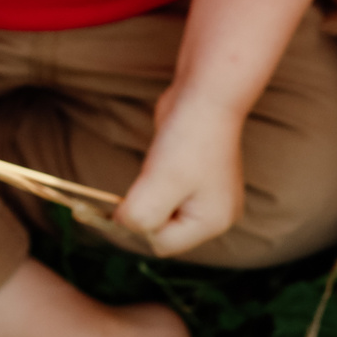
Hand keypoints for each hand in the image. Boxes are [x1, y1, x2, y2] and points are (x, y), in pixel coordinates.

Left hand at [113, 90, 246, 258]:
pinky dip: (156, 178)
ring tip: (167, 161)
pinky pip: (164, 193)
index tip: (146, 185)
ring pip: (160, 210)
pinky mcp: (195, 179)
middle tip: (159, 171)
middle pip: (162, 230)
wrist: (206, 93)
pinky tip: (168, 156)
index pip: (161, 243)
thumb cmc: (189, 138)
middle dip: (149, 204)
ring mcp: (207, 197)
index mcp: (213, 223)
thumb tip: (121, 223)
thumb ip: (138, 216)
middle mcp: (215, 215)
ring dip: (151, 189)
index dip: (143, 218)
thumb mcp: (159, 184)